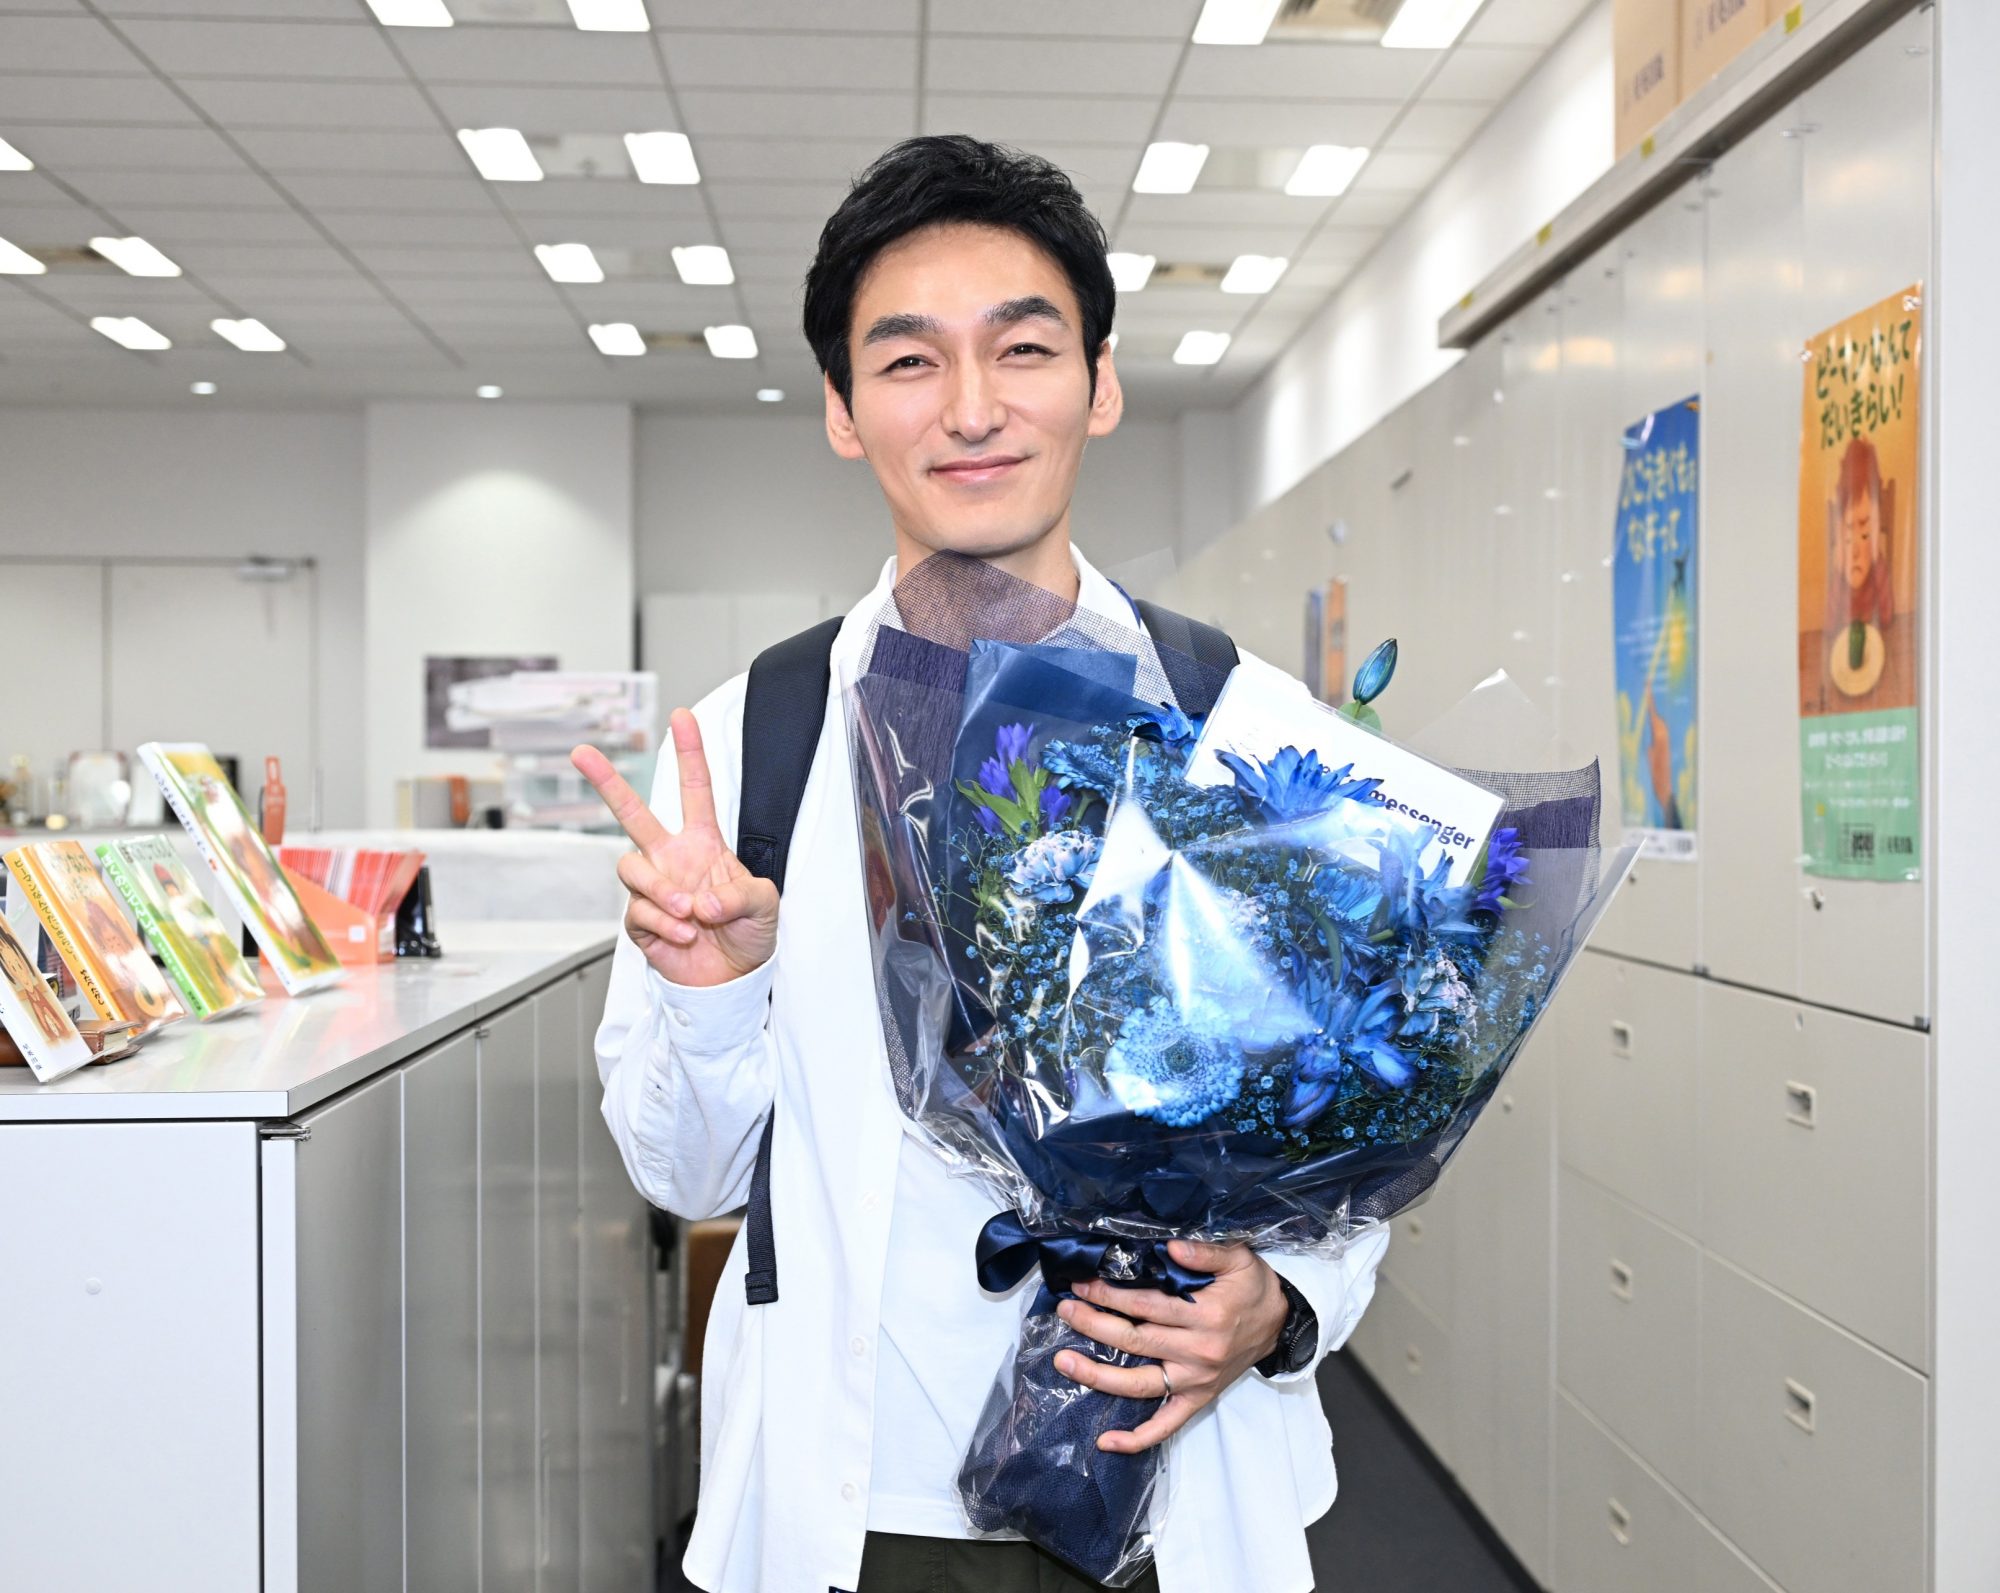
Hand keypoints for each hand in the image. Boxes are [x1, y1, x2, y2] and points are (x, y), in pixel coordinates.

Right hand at [573, 710, 778, 988]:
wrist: (731, 980)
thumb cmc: (748, 933)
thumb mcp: (763, 905)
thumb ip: (740, 894)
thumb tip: (701, 898)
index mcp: (703, 843)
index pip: (695, 790)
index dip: (690, 753)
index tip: (682, 718)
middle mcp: (672, 859)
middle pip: (632, 813)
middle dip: (607, 782)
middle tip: (582, 754)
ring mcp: (654, 888)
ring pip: (631, 867)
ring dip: (661, 890)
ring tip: (689, 913)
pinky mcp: (641, 921)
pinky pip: (639, 912)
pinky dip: (665, 923)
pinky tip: (686, 934)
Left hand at [1053, 1239, 1289, 1454]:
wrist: (1282, 1323)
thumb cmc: (1254, 1287)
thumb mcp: (1239, 1259)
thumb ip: (1205, 1252)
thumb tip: (1170, 1248)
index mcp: (1206, 1315)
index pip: (1146, 1305)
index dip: (1110, 1295)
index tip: (1082, 1285)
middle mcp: (1198, 1352)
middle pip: (1134, 1341)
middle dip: (1093, 1325)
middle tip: (1064, 1311)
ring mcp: (1196, 1380)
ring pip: (1139, 1384)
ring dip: (1098, 1376)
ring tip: (1064, 1363)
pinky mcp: (1198, 1399)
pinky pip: (1166, 1425)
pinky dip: (1137, 1438)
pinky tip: (1107, 1441)